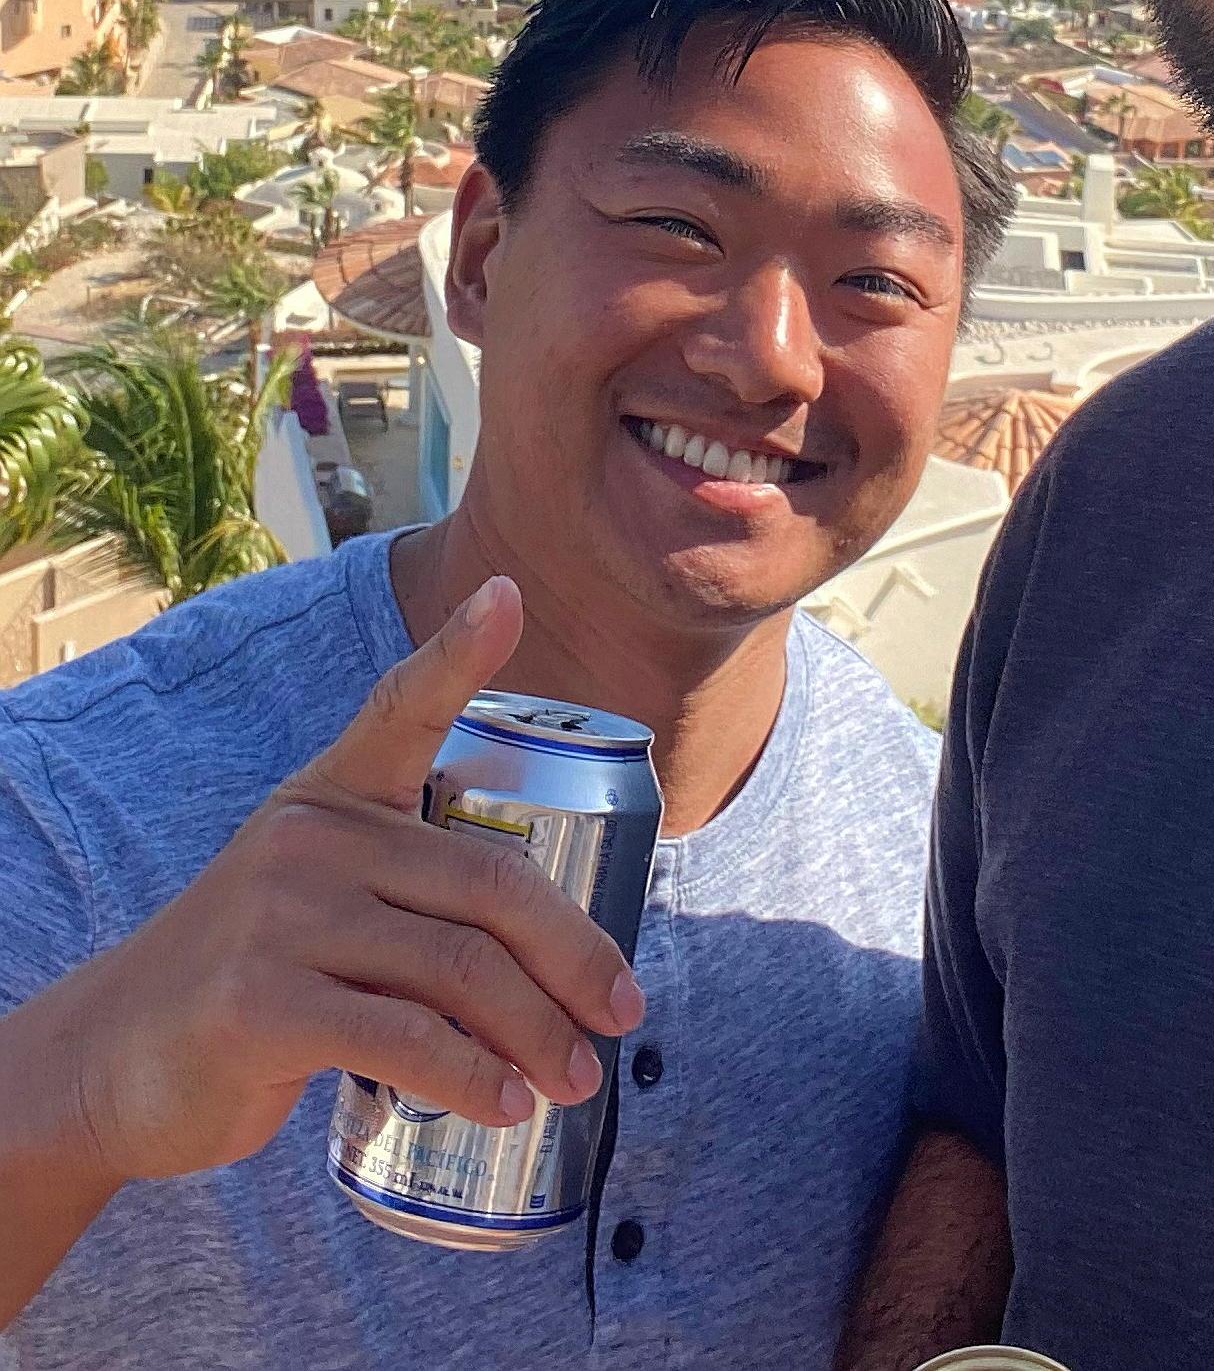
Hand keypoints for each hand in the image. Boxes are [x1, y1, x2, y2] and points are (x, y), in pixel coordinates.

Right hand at [56, 576, 645, 1186]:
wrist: (104, 1060)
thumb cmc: (252, 980)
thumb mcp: (317, 898)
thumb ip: (413, 893)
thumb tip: (561, 952)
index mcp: (332, 795)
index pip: (401, 707)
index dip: (458, 652)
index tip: (507, 595)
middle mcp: (310, 838)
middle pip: (489, 884)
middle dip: (574, 955)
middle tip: (621, 1012)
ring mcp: (280, 916)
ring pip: (459, 969)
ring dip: (537, 1033)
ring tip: (574, 1081)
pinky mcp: (258, 1003)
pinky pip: (401, 1037)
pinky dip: (470, 1076)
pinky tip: (502, 1105)